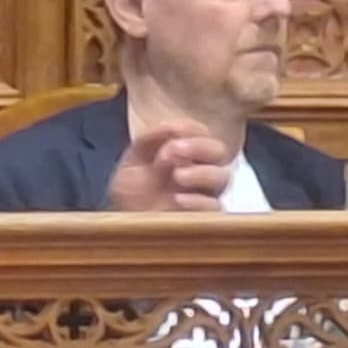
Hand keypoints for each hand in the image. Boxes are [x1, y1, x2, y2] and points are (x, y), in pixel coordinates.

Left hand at [107, 121, 231, 210]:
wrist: (125, 220)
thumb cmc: (133, 188)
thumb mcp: (135, 158)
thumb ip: (151, 139)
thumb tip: (170, 126)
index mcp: (188, 151)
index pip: (202, 132)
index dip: (190, 129)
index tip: (170, 133)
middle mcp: (202, 170)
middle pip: (219, 151)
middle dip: (198, 146)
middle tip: (173, 150)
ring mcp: (205, 194)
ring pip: (222, 177)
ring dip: (201, 172)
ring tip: (177, 175)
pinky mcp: (205, 218)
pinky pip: (214, 208)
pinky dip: (199, 201)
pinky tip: (178, 198)